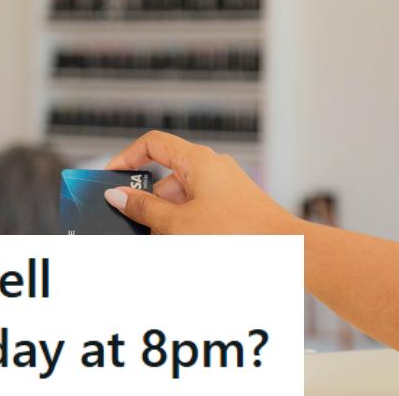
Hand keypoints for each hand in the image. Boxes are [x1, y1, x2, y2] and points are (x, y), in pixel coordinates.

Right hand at [102, 131, 301, 234]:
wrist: (287, 253)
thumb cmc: (236, 234)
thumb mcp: (178, 223)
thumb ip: (143, 208)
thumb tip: (117, 195)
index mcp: (197, 161)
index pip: (152, 144)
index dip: (127, 158)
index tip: (112, 179)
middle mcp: (213, 168)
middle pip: (166, 177)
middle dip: (149, 203)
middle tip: (137, 226)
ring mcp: (226, 187)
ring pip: (183, 198)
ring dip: (168, 219)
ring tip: (164, 243)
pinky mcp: (236, 207)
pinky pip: (201, 210)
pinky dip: (187, 225)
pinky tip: (184, 246)